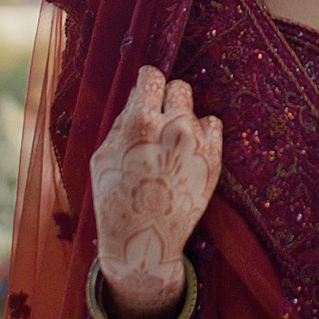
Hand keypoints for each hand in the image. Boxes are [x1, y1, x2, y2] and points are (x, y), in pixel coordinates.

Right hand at [89, 65, 222, 318]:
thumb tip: (137, 94)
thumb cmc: (115, 198)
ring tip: (169, 143)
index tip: (146, 88)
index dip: (147, 81)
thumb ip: (122, 121)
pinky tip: (186, 151)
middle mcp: (173, 127)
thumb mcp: (104, 156)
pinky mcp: (214, 160)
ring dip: (182, 118)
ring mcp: (198, 144)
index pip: (152, 76)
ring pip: (195, 109)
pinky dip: (202, 134)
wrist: (144, 241)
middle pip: (178, 87)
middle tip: (157, 118)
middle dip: (166, 98)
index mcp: (141, 122)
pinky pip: (213, 126)